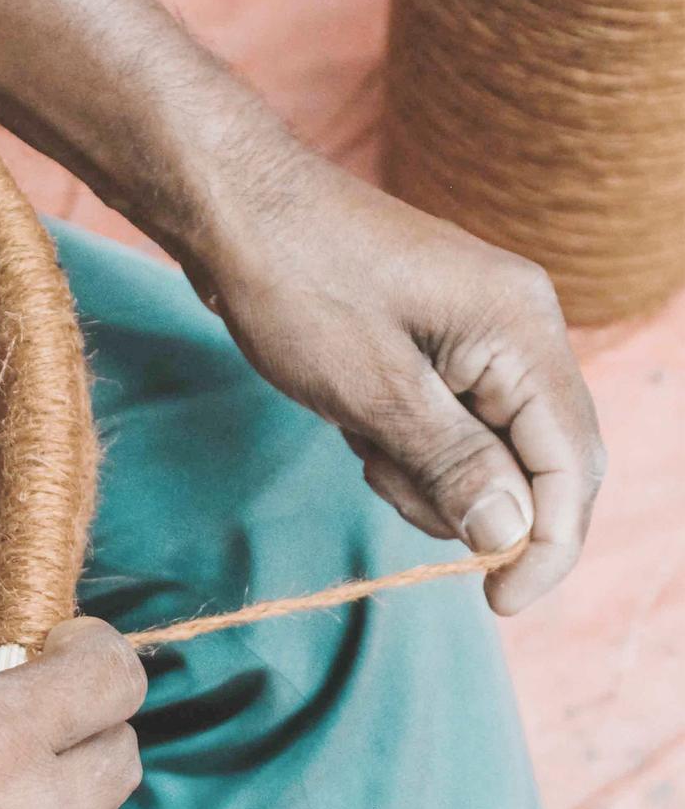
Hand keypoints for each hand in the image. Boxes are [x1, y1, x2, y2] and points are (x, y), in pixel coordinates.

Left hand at [181, 117, 606, 613]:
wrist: (235, 207)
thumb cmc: (297, 282)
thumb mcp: (370, 389)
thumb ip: (451, 465)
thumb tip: (512, 535)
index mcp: (520, 330)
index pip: (573, 464)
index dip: (547, 546)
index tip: (497, 601)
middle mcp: (520, 330)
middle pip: (540, 464)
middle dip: (469, 502)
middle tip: (384, 476)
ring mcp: (481, 338)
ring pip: (487, 455)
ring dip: (425, 476)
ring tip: (359, 435)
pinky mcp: (441, 348)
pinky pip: (448, 429)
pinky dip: (404, 448)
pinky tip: (355, 421)